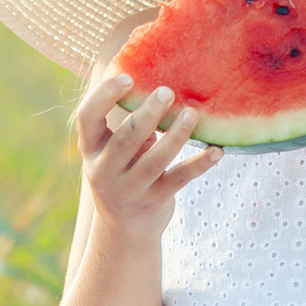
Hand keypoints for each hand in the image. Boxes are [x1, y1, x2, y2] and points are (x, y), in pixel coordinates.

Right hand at [75, 71, 220, 238]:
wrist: (124, 229)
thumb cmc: (122, 172)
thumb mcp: (113, 150)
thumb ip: (126, 123)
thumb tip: (156, 78)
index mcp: (90, 149)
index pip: (87, 117)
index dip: (104, 95)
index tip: (127, 76)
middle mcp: (104, 170)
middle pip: (125, 138)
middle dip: (147, 113)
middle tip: (167, 92)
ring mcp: (129, 189)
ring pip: (155, 160)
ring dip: (176, 136)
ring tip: (192, 114)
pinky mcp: (154, 201)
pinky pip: (179, 179)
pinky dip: (200, 163)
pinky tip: (218, 150)